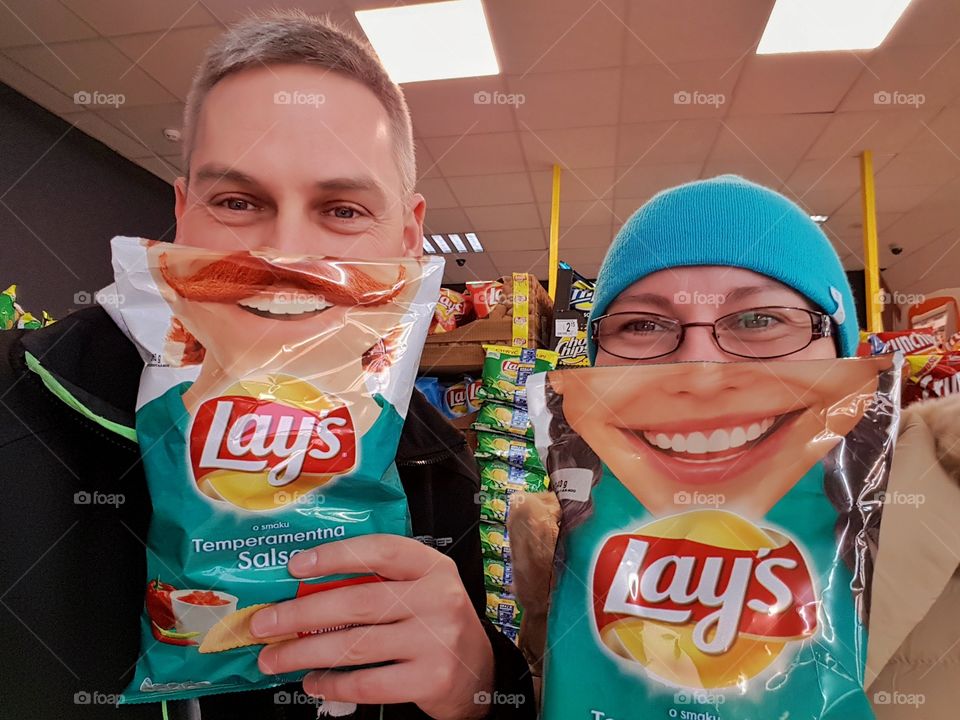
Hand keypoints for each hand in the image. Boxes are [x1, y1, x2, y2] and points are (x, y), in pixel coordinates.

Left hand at [251, 535, 493, 719]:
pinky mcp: (430, 678)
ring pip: (356, 645)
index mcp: (431, 566)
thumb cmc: (435, 622)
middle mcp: (437, 597)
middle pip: (357, 602)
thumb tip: (305, 586)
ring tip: (275, 658)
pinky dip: (333, 683)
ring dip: (305, 652)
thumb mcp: (420, 588)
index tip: (295, 566)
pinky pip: (368, 681)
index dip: (335, 556)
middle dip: (301, 614)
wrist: (479, 673)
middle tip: (264, 624)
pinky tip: (313, 681)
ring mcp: (436, 639)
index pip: (380, 551)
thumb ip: (379, 582)